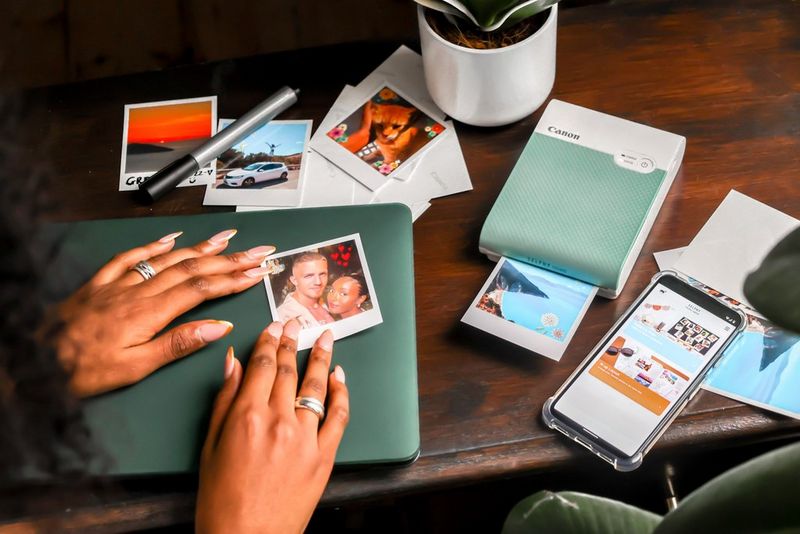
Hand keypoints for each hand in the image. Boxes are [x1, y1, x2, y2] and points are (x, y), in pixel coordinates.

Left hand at [51, 229, 275, 396]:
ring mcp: (118, 284)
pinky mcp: (99, 283)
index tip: (258, 271)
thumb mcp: (133, 368)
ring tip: (227, 239)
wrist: (33, 361)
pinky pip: (130, 257)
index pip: (202, 289)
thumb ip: (177, 345)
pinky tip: (171, 239)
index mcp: (148, 313)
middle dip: (229, 258)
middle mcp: (136, 291)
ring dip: (200, 248)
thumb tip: (217, 328)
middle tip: (257, 250)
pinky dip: (154, 245)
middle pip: (192, 269)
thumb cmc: (81, 371)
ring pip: (167, 259)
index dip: (233, 279)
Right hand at [196, 320, 348, 533]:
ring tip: (325, 337)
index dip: (268, 341)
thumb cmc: (221, 500)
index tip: (274, 326)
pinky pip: (338, 416)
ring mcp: (305, 438)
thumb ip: (223, 401)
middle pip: (288, 370)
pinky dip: (341, 393)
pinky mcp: (324, 456)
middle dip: (292, 342)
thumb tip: (231, 363)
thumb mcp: (209, 447)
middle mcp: (278, 421)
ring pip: (316, 386)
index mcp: (246, 416)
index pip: (261, 365)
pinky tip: (340, 377)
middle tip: (297, 323)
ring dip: (321, 357)